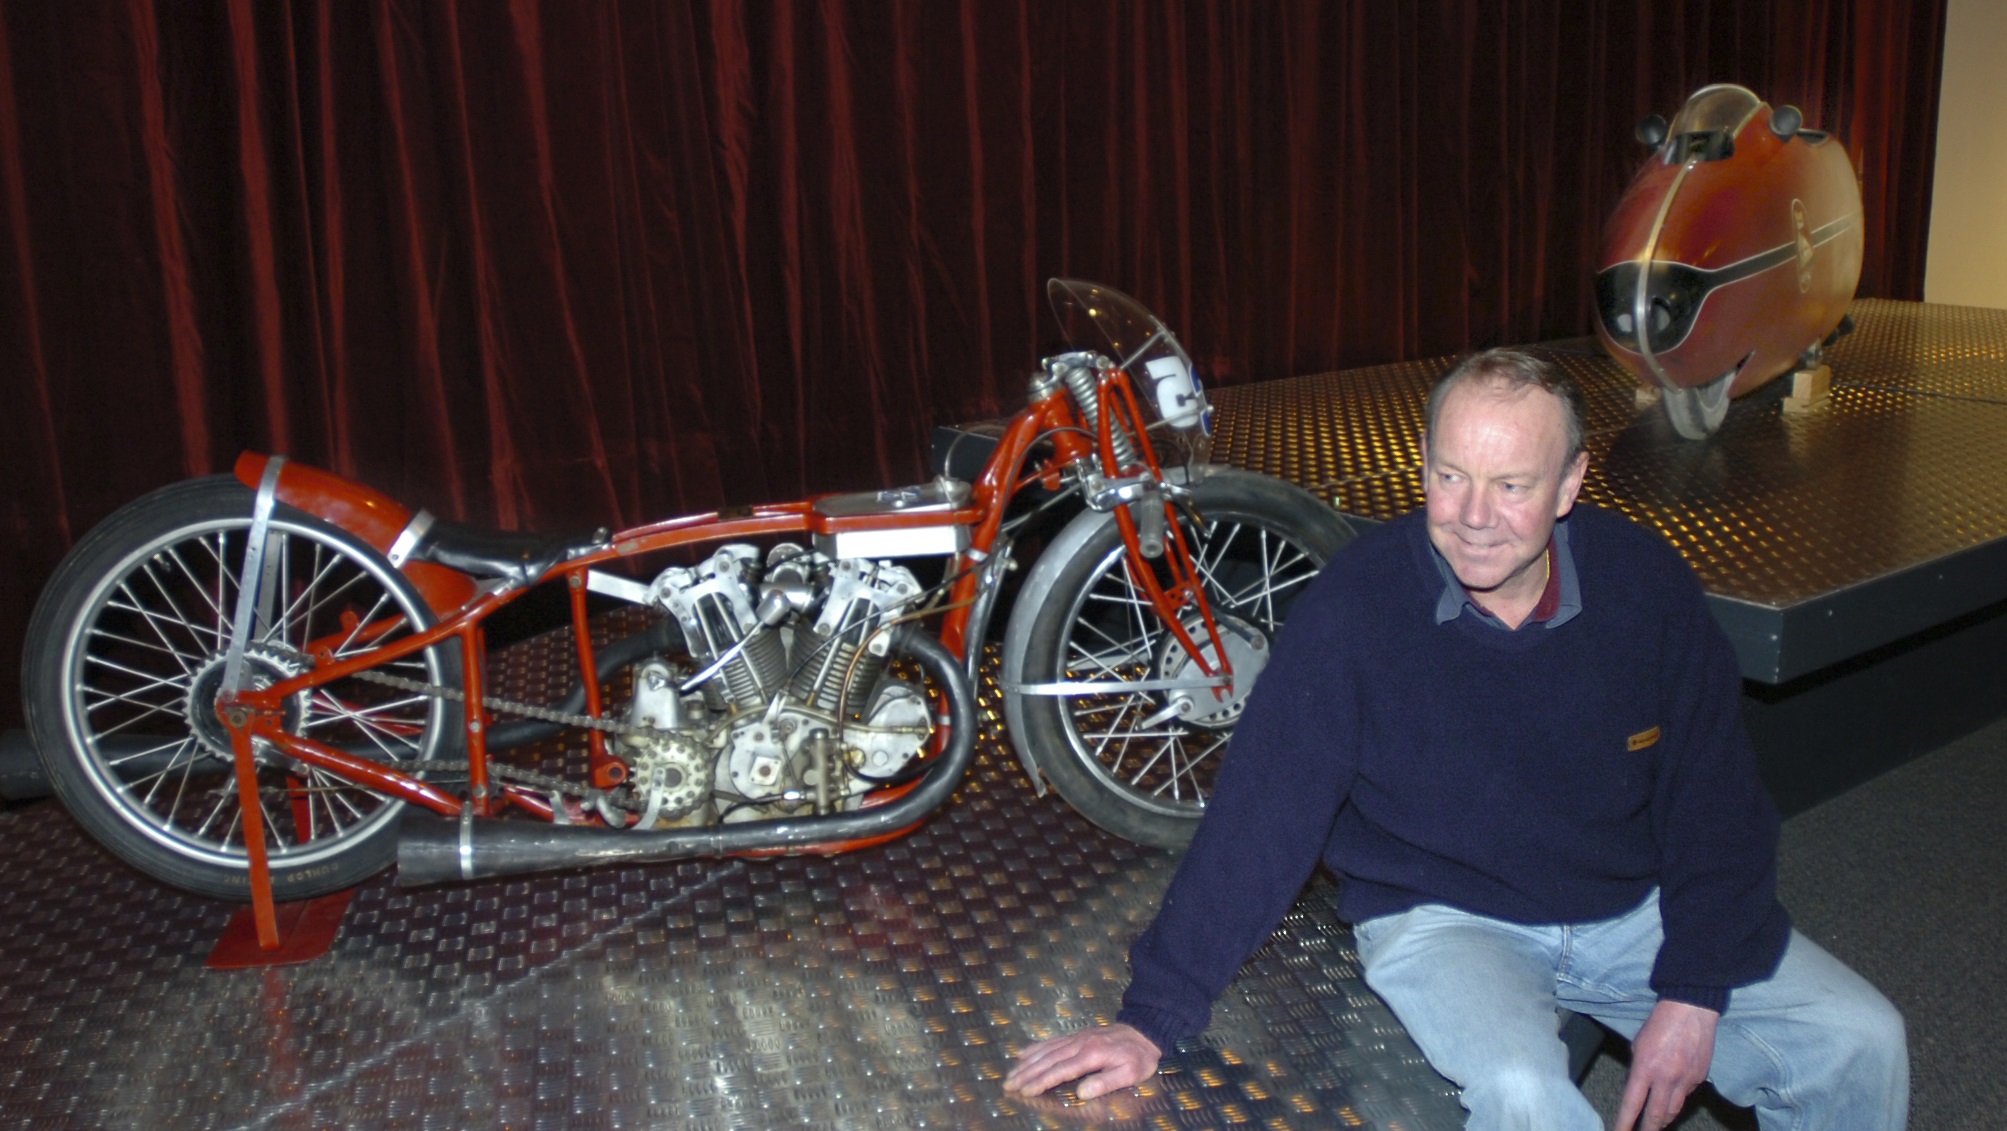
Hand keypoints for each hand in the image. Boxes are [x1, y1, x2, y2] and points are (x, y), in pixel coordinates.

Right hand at [1002, 1023, 1159, 1098]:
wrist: (1144, 1031)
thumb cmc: (1138, 1057)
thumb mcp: (1130, 1074)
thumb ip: (1105, 1082)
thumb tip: (1081, 1093)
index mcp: (1092, 1055)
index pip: (1061, 1070)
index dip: (1041, 1081)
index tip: (1025, 1091)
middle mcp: (1079, 1044)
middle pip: (1048, 1060)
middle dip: (1026, 1073)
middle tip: (1008, 1085)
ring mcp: (1076, 1038)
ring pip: (1046, 1050)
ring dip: (1026, 1062)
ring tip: (1010, 1073)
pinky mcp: (1076, 1035)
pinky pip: (1052, 1041)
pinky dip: (1035, 1048)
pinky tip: (1023, 1053)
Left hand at [1615, 999, 1718, 1129]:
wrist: (1691, 1010)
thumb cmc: (1660, 1023)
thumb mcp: (1638, 1045)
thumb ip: (1638, 1070)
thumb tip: (1638, 1089)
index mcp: (1645, 1068)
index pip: (1632, 1104)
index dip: (1624, 1123)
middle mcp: (1666, 1078)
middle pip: (1656, 1116)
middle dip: (1648, 1129)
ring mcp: (1685, 1080)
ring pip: (1673, 1111)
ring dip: (1662, 1120)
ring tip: (1655, 1124)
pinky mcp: (1699, 1078)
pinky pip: (1685, 1096)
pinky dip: (1676, 1100)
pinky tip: (1671, 1098)